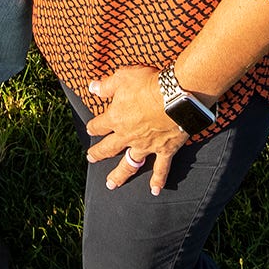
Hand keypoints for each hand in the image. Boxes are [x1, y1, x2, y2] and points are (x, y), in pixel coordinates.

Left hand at [84, 65, 187, 193]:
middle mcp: (128, 136)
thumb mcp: (123, 78)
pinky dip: (158, 180)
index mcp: (116, 118)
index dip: (93, 126)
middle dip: (98, 153)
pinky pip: (160, 169)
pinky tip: (155, 190)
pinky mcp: (164, 150)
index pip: (99, 125)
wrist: (177, 96)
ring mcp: (146, 146)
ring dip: (119, 175)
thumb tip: (91, 87)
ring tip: (111, 184)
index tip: (90, 128)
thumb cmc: (149, 84)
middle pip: (108, 148)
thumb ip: (107, 85)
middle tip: (91, 159)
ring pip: (130, 164)